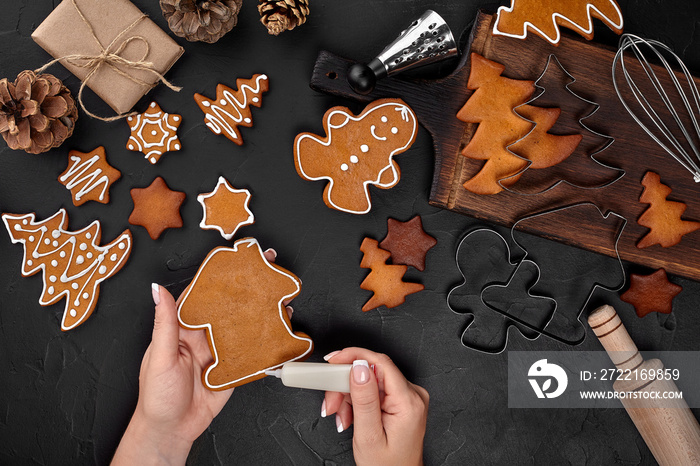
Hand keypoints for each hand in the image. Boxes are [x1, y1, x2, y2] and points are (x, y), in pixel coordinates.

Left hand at [113, 250, 285, 464]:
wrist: (171, 431)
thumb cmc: (156, 396)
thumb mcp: (159, 355)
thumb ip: (164, 322)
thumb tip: (158, 289)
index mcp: (184, 327)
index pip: (205, 294)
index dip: (220, 276)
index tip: (237, 258)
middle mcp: (206, 335)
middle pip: (230, 306)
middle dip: (249, 288)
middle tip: (268, 268)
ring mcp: (222, 351)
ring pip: (245, 326)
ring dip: (263, 312)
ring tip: (282, 298)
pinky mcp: (235, 369)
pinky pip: (254, 353)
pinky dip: (268, 342)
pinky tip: (281, 330)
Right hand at [323, 348, 428, 465]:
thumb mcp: (368, 435)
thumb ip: (364, 399)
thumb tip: (359, 367)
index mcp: (408, 402)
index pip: (380, 363)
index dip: (353, 357)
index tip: (332, 362)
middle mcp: (412, 395)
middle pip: (371, 372)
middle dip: (345, 386)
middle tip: (331, 403)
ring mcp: (408, 397)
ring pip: (369, 380)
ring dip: (348, 397)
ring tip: (341, 418)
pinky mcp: (401, 401)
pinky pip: (373, 389)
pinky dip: (357, 401)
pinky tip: (351, 416)